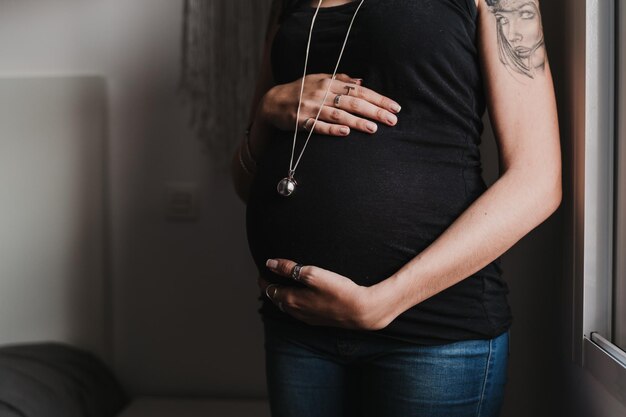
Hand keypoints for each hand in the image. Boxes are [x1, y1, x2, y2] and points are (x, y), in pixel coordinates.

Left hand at [258, 258, 394, 330]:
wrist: (362, 310)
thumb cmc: (338, 290)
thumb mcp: (312, 274)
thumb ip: (289, 268)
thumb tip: (270, 263)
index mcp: (292, 300)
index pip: (271, 291)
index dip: (264, 282)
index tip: (261, 274)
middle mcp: (298, 312)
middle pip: (278, 301)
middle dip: (271, 290)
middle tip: (267, 281)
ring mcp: (309, 318)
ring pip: (288, 308)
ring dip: (282, 298)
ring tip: (281, 289)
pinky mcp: (320, 320)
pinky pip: (299, 312)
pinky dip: (293, 304)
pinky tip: (300, 301)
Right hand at [260, 73, 400, 136]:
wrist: (272, 102)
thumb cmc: (300, 91)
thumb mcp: (319, 80)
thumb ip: (340, 80)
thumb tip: (362, 81)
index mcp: (329, 83)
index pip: (359, 90)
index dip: (378, 98)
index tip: (395, 107)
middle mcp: (322, 93)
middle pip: (353, 102)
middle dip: (374, 111)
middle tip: (392, 120)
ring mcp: (311, 107)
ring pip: (338, 114)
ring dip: (357, 121)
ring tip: (374, 129)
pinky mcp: (300, 121)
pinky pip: (318, 126)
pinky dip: (331, 129)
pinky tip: (345, 132)